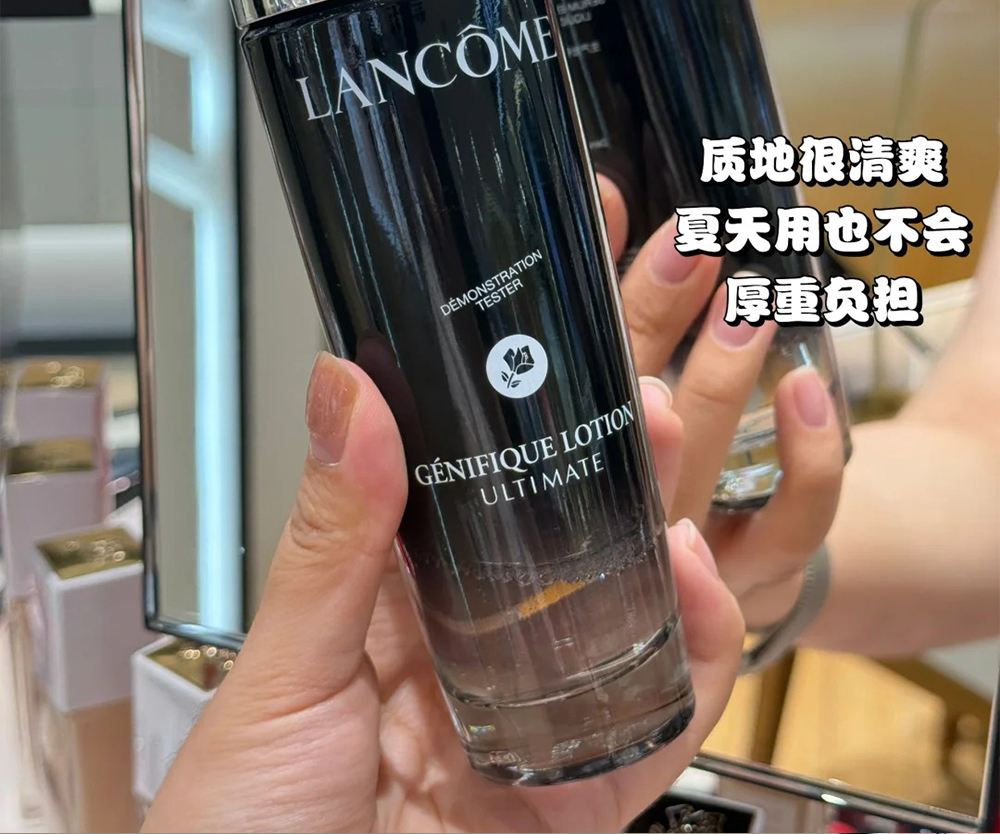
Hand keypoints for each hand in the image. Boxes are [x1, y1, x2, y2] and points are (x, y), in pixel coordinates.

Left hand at [144, 353, 743, 833]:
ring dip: (664, 527)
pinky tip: (697, 574)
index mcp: (396, 618)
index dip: (515, 428)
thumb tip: (345, 389)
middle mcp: (475, 664)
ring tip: (666, 440)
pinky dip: (698, 648)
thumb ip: (335, 537)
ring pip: (629, 617)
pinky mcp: (587, 801)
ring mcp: (536, 730)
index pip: (472, 503)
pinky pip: (660, 722)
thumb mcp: (286, 674)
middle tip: (630, 378)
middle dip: (607, 461)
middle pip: (564, 549)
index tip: (543, 349)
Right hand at [598, 176, 843, 630]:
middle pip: (622, 410)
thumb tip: (606, 191)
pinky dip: (805, 458)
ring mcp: (683, 549)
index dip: (582, 290)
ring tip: (747, 301)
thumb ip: (608, 299)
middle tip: (688, 246)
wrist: (691, 593)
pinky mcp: (756, 573)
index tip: (608, 208)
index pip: (560, 370)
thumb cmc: (634, 468)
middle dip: (653, 322)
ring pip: (701, 460)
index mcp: (558, 461)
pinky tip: (805, 388)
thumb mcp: (613, 385)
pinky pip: (789, 523)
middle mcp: (612, 508)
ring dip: (722, 374)